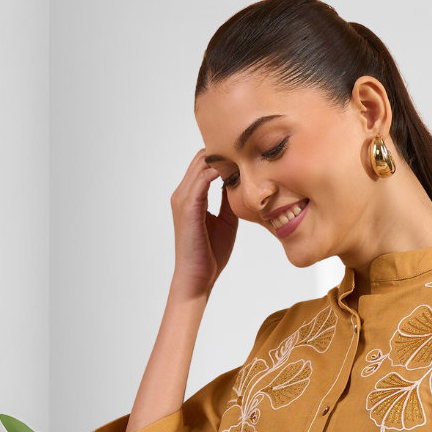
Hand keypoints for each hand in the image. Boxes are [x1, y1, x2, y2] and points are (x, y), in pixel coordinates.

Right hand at [169, 148, 238, 301]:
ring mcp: (182, 199)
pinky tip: (236, 172)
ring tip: (246, 159)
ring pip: (201, 164)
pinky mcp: (188, 207)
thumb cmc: (210, 254)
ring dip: (223, 159)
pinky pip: (202, 179)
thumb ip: (228, 200)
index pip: (203, 164)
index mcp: (189, 196)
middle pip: (201, 158)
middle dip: (224, 153)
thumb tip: (241, 184)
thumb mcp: (225, 221)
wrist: (197, 278)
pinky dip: (218, 172)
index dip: (223, 158)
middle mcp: (182, 194)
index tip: (247, 157)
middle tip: (249, 153)